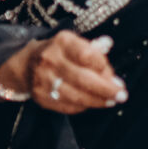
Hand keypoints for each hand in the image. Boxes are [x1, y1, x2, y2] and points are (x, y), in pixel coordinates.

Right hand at [1, 29, 125, 112]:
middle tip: (121, 96)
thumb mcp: (76, 45)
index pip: (87, 55)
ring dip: (98, 101)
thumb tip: (114, 79)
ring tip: (111, 101)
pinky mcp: (41, 96)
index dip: (103, 67)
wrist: (26, 64)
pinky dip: (83, 106)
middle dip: (106, 90)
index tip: (114, 76)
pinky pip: (68, 106)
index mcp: (62, 42)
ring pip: (77, 96)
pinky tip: (91, 103)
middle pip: (83, 79)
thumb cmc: (60, 54)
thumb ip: (97, 57)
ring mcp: (43, 79)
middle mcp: (50, 59)